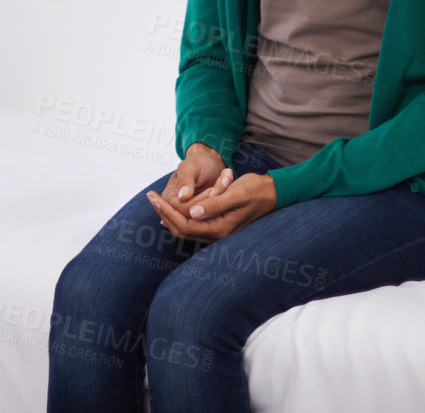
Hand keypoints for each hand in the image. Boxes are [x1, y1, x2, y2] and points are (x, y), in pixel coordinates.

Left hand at [148, 172, 276, 242]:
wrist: (273, 192)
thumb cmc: (256, 190)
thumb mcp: (235, 194)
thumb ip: (215, 205)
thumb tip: (192, 214)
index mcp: (220, 228)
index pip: (184, 225)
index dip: (166, 212)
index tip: (153, 197)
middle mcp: (217, 234)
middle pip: (181, 230)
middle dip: (164, 213)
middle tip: (151, 196)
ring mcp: (217, 230)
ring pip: (186, 228)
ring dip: (170, 214)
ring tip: (156, 200)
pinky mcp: (217, 224)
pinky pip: (193, 224)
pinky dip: (180, 215)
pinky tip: (171, 206)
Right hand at [160, 142, 229, 211]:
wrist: (209, 164)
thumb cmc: (198, 162)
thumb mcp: (190, 167)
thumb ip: (185, 180)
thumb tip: (182, 197)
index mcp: (169, 198)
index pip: (184, 210)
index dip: (201, 201)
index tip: (214, 190)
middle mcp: (177, 209)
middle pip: (196, 217)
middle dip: (212, 201)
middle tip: (223, 185)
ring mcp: (190, 214)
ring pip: (207, 218)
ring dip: (219, 202)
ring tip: (226, 182)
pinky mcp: (203, 215)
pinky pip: (214, 217)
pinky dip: (223, 204)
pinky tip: (227, 190)